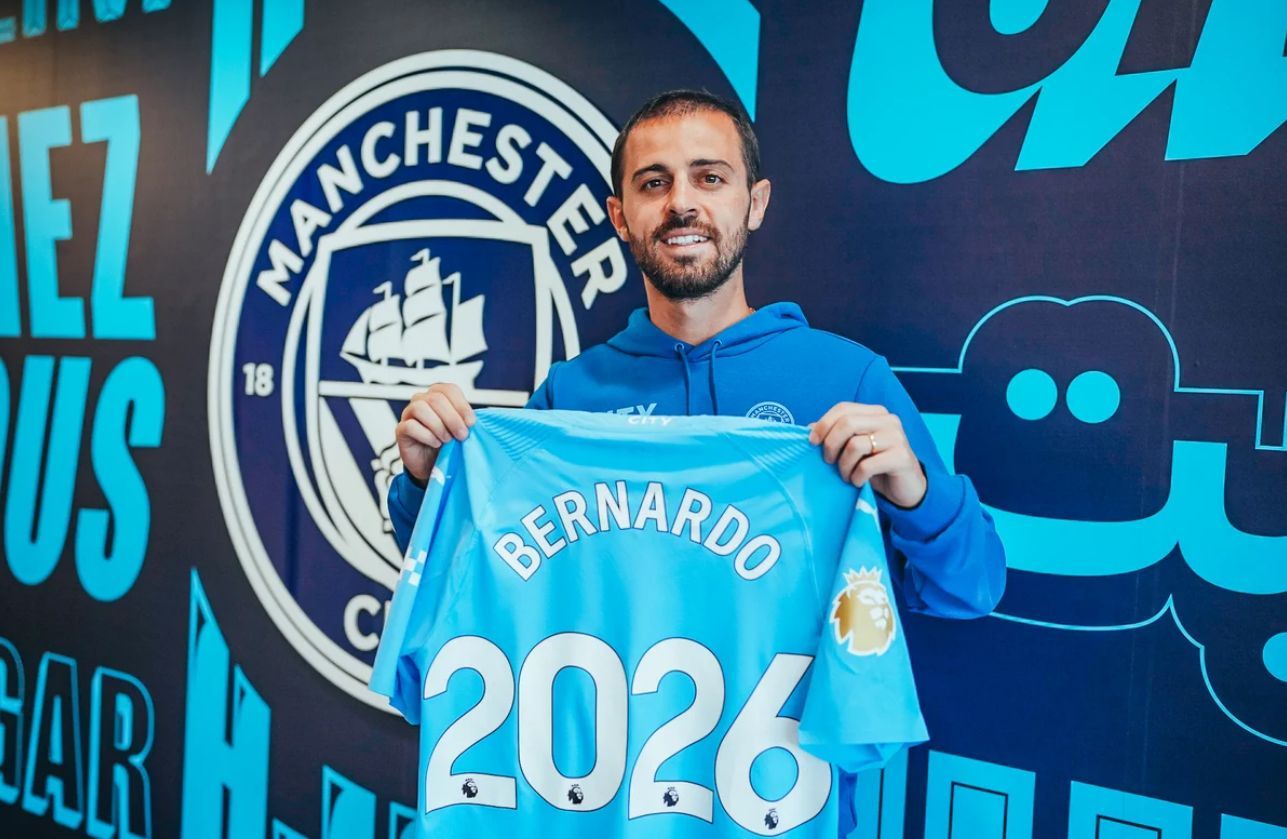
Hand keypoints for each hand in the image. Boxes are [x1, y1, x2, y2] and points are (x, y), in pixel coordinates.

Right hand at [396, 384, 475, 485]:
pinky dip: (427, 435)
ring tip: (447, 440)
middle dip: (452, 418)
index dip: (462, 405)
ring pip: (420, 408)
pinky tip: (435, 443)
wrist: (432, 464)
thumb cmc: (447, 444)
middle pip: (436, 398)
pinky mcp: (400, 429)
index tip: (471, 423)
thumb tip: (474, 420)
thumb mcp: (460, 429)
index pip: (449, 389)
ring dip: (438, 426)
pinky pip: (410, 426)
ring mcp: (409, 413)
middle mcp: (422, 400)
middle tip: (462, 435)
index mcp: (438, 395)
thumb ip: (465, 420)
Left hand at [809, 402, 926, 507]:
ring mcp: (897, 438)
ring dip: (843, 465)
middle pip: (847, 423)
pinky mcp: (901, 457)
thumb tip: (809, 428)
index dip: (823, 424)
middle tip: (828, 462)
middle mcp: (888, 420)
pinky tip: (858, 481)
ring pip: (855, 445)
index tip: (812, 442)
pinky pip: (867, 466)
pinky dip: (856, 476)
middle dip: (830, 445)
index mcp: (875, 413)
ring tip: (846, 475)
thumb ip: (835, 435)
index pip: (843, 408)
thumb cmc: (875, 466)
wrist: (905, 488)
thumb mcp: (853, 448)